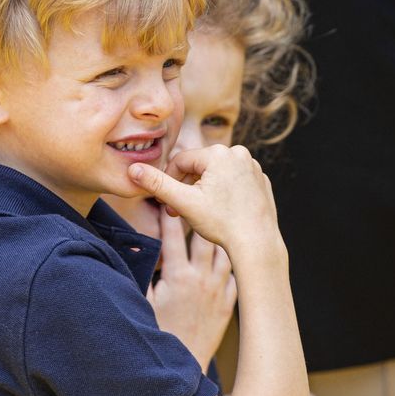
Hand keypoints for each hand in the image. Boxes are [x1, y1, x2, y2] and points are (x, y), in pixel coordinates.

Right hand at [128, 145, 283, 260]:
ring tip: (201, 212)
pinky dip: (224, 192)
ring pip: (217, 174)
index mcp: (219, 153)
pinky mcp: (261, 180)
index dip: (169, 182)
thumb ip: (157, 183)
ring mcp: (253, 166)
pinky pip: (234, 181)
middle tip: (180, 211)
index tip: (166, 203)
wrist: (257, 242)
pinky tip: (222, 211)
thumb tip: (133, 169)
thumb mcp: (183, 202)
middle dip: (187, 187)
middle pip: (199, 166)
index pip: (181, 161)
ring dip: (204, 189)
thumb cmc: (222, 223)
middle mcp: (239, 153)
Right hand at [147, 209, 236, 371]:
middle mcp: (201, 278)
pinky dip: (233, 259)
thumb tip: (129, 250)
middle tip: (197, 201)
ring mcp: (218, 289)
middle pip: (204, 235)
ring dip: (219, 236)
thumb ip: (139, 274)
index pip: (173, 234)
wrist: (184, 366)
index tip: (165, 199)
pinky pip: (236, 272)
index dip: (168, 214)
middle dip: (199, 216)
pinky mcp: (229, 303)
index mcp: (177, 276)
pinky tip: (231, 250)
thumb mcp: (143, 302)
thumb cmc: (158, 334)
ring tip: (215, 221)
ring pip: (224, 250)